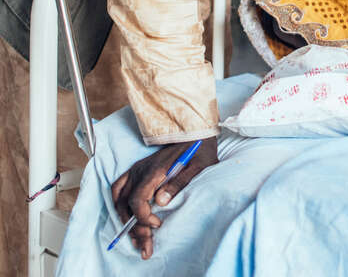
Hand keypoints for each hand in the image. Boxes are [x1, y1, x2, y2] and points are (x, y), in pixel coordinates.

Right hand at [111, 136, 217, 258]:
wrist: (197, 132)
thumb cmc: (200, 150)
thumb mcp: (199, 166)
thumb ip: (179, 183)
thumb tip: (160, 202)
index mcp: (155, 170)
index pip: (138, 200)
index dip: (143, 218)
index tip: (158, 225)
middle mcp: (142, 170)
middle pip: (127, 204)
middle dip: (135, 228)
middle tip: (147, 244)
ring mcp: (138, 169)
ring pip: (120, 199)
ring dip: (125, 220)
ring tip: (137, 237)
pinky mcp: (138, 169)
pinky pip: (118, 188)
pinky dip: (118, 204)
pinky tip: (125, 216)